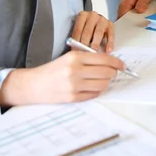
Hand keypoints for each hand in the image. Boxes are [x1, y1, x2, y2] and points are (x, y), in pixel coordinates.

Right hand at [0, 51, 124, 107]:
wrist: (33, 85)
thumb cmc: (52, 70)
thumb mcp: (68, 58)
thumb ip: (87, 59)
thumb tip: (110, 62)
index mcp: (75, 57)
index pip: (104, 59)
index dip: (116, 62)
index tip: (122, 65)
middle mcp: (75, 71)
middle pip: (106, 72)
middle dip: (113, 73)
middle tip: (113, 73)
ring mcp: (74, 86)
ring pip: (103, 84)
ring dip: (106, 82)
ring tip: (101, 80)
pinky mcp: (73, 98)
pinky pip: (94, 94)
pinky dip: (97, 91)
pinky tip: (93, 87)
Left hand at [71, 11, 114, 52]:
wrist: (96, 21)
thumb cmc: (86, 28)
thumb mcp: (80, 29)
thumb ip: (78, 37)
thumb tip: (75, 50)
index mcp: (82, 16)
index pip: (78, 29)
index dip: (75, 42)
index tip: (75, 51)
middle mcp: (92, 16)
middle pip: (88, 31)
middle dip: (85, 44)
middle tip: (83, 54)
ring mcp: (102, 20)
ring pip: (98, 33)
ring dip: (95, 44)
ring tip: (93, 53)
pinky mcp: (110, 24)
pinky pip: (111, 34)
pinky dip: (110, 43)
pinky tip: (108, 50)